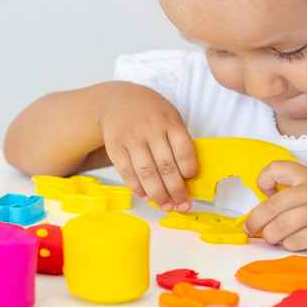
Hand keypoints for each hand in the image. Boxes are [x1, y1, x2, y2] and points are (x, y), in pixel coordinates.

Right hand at [100, 93, 197, 210]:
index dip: (189, 169)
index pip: (183, 149)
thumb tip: (186, 176)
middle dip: (176, 190)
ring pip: (146, 172)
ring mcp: (131, 139)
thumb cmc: (150, 113)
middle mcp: (150, 130)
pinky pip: (127, 172)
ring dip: (157, 193)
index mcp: (169, 121)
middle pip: (166, 165)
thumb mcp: (170, 117)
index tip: (190, 179)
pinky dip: (137, 187)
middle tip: (182, 204)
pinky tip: (145, 195)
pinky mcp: (115, 147)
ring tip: (166, 205)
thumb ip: (178, 141)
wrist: (116, 101)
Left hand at [245, 161, 306, 250]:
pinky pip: (297, 242)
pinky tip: (292, 243)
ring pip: (280, 227)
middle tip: (251, 228)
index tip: (265, 192)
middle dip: (255, 220)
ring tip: (272, 237)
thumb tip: (272, 206)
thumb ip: (301, 189)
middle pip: (271, 206)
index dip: (263, 181)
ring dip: (270, 236)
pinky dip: (289, 244)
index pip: (275, 169)